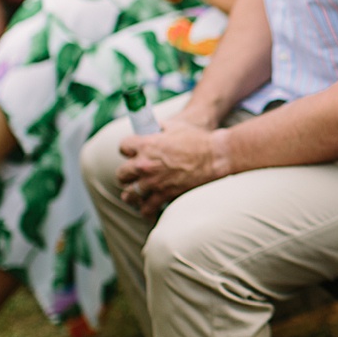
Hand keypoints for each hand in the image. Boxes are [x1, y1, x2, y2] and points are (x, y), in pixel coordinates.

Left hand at [114, 120, 228, 217]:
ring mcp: (153, 182)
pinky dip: (146, 210)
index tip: (131, 153)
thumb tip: (153, 128)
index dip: (127, 150)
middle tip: (132, 176)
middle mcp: (145, 164)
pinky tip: (148, 209)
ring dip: (132, 194)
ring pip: (129, 194)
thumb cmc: (198, 139)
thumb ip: (159, 128)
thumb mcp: (176, 126)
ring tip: (135, 195)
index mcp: (146, 144)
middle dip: (127, 174)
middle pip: (122, 174)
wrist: (216, 156)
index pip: (123, 147)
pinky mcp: (164, 195)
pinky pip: (147, 208)